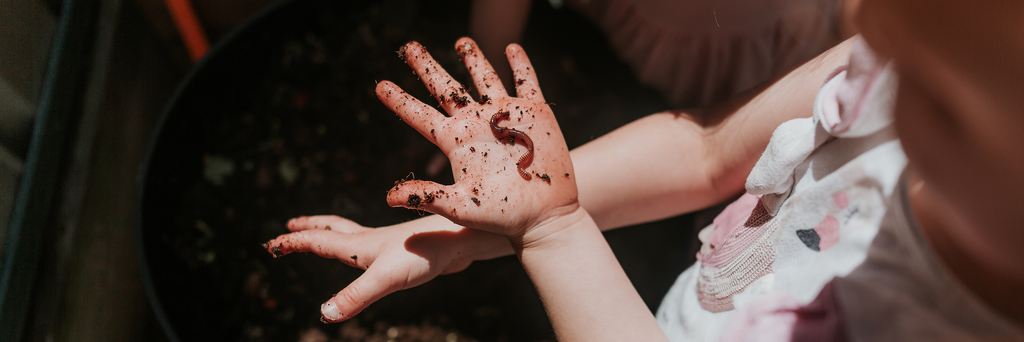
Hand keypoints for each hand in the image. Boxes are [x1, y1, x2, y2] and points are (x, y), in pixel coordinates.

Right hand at [263, 214, 510, 322]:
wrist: (460, 240)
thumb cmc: (423, 254)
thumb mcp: (384, 280)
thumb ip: (354, 297)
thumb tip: (323, 315)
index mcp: (358, 245)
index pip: (317, 241)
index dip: (293, 243)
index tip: (271, 243)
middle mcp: (370, 241)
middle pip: (332, 229)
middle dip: (310, 228)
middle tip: (291, 225)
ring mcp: (388, 245)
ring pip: (354, 236)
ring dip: (334, 234)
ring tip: (327, 237)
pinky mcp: (405, 252)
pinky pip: (375, 248)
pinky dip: (362, 246)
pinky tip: (374, 256)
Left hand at [378, 38, 578, 242]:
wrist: (545, 217)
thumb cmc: (501, 217)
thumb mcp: (459, 206)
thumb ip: (427, 196)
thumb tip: (388, 198)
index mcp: (455, 142)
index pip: (420, 115)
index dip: (399, 100)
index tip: (379, 86)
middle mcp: (477, 124)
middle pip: (446, 88)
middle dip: (427, 67)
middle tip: (409, 47)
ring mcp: (506, 117)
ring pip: (485, 78)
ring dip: (474, 58)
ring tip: (461, 41)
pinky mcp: (535, 114)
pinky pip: (526, 81)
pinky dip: (520, 64)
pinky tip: (511, 48)